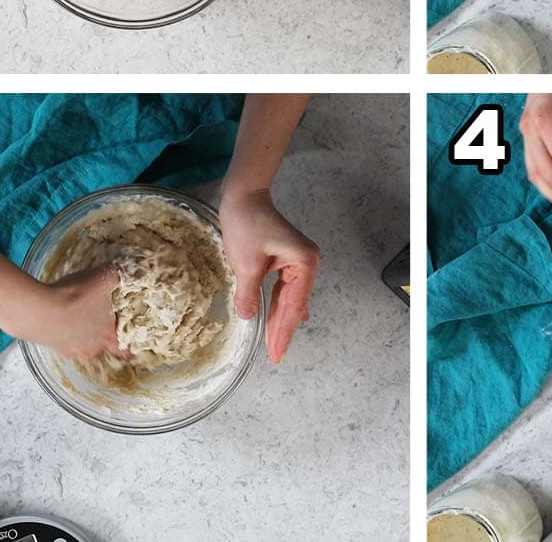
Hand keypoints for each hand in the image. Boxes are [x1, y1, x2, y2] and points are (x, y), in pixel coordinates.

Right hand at [10, 266, 120, 359]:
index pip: (125, 350)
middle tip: (101, 322)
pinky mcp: (53, 347)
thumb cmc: (76, 296)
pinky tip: (61, 318)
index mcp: (109, 334)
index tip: (131, 345)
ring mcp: (71, 349)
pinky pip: (63, 342)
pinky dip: (64, 332)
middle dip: (103, 336)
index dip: (129, 347)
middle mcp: (92, 347)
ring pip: (82, 345)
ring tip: (78, 317)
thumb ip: (117, 276)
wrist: (40, 309)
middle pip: (103, 347)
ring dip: (83, 334)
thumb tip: (121, 271)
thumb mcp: (104, 278)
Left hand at [219, 189, 319, 362]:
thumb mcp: (245, 264)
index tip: (276, 354)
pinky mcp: (288, 259)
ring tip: (275, 345)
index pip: (293, 305)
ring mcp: (299, 261)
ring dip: (280, 319)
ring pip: (290, 298)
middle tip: (276, 356)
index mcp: (304, 263)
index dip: (283, 331)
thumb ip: (248, 294)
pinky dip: (280, 305)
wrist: (244, 196)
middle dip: (283, 329)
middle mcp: (307, 263)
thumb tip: (248, 317)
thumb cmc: (247, 223)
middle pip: (294, 304)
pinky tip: (283, 320)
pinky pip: (285, 288)